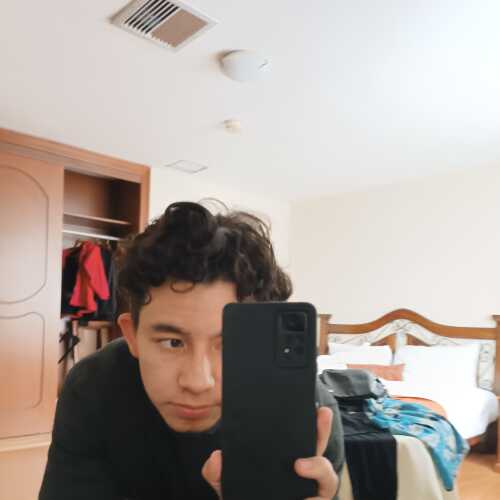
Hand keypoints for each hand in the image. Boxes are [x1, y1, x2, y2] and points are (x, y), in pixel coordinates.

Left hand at [202, 406, 337, 498]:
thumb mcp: (227, 486)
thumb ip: (217, 473)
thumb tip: (217, 457)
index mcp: (284, 465)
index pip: (298, 440)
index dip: (306, 423)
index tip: (309, 405)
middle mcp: (301, 478)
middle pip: (317, 450)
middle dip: (322, 430)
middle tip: (322, 412)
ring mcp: (310, 495)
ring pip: (327, 479)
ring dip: (319, 467)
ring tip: (300, 464)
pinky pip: (321, 499)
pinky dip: (316, 494)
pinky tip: (307, 498)